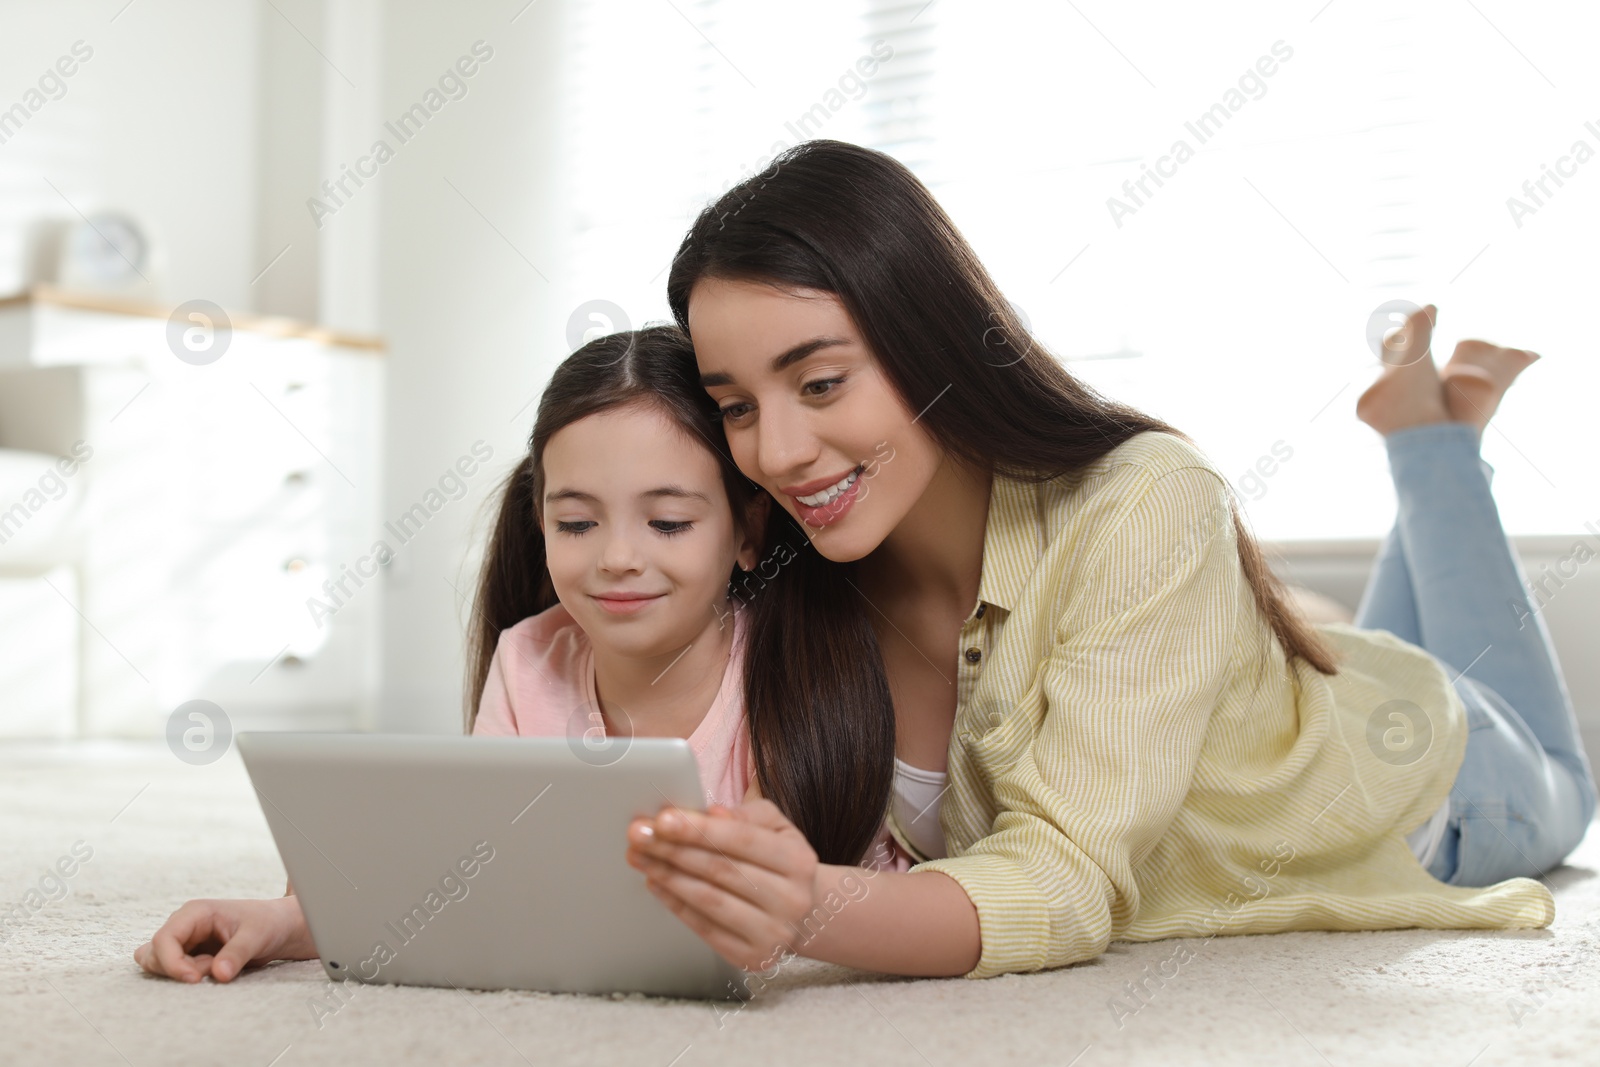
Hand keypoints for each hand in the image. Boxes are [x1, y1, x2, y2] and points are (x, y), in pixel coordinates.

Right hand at [133, 895, 316, 982]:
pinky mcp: (188, 955)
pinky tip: (211, 970)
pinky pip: (171, 971)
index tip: (195, 979)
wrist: (279, 928)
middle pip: (154, 954)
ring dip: (181, 973)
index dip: (172, 963)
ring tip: (214, 967)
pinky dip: (184, 976)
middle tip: (213, 969)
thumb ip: (237, 953)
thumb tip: (218, 975)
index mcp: (195, 912)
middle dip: (179, 969)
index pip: (163, 939)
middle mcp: (184, 925)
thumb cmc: (268, 923)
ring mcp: (184, 941)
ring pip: (158, 964)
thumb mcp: (257, 936)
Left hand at [626, 799, 818, 971]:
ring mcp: (773, 933)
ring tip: (639, 857)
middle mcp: (791, 900)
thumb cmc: (780, 863)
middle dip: (672, 849)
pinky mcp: (752, 957)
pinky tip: (656, 883)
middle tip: (638, 834)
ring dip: (667, 875)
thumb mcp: (777, 828)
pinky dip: (675, 904)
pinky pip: (704, 928)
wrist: (804, 914)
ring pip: (708, 900)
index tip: (662, 818)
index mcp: (798, 861)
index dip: (699, 829)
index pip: (742, 839)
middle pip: (720, 869)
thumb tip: (712, 813)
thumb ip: (748, 815)